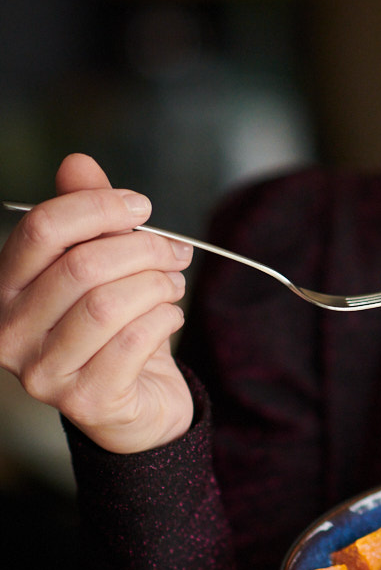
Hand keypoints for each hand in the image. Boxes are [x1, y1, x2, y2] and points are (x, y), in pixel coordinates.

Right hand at [0, 153, 193, 453]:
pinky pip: (133, 341)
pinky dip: (165, 319)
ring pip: (107, 304)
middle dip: (142, 248)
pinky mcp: (85, 401)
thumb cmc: (115, 329)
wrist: (137, 406)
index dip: (98, 207)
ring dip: (157, 284)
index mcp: (4, 289)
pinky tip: (170, 318)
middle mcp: (10, 333)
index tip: (140, 207)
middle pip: (81, 266)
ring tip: (173, 285)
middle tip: (175, 251)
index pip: (42, 230)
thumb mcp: (103, 267)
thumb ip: (88, 216)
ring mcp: (43, 373)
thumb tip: (77, 163)